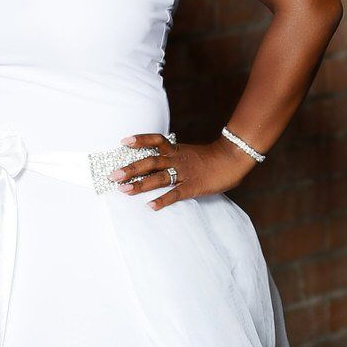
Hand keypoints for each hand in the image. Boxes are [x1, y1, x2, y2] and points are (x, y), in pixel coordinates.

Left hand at [110, 131, 254, 209]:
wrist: (233, 158)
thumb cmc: (212, 157)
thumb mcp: (190, 153)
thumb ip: (175, 156)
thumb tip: (160, 162)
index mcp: (176, 150)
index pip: (155, 141)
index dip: (140, 140)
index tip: (123, 142)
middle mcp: (177, 160)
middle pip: (150, 161)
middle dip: (131, 168)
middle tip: (113, 175)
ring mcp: (184, 173)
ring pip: (158, 177)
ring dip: (140, 184)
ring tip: (124, 190)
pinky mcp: (192, 187)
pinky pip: (174, 194)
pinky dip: (162, 200)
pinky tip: (150, 206)